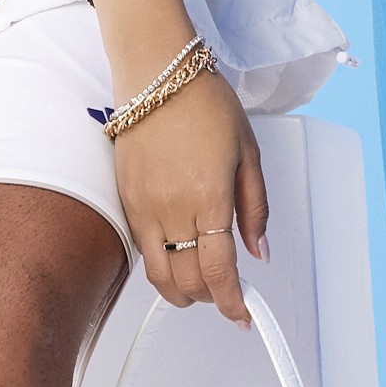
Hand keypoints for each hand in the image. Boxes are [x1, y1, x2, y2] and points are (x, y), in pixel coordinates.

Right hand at [114, 67, 266, 325]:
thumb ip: (255, 208)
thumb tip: (259, 249)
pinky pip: (141, 250)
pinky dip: (161, 265)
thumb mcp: (248, 153)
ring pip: (159, 274)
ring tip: (201, 285)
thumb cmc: (202, 102)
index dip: (232, 302)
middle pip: (188, 281)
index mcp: (209, 197)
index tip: (243, 313)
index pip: (219, 270)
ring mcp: (144, 206)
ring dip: (182, 291)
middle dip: (211, 298)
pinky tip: (176, 256)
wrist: (157, 73)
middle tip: (227, 294)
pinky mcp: (126, 200)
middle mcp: (172, 207)